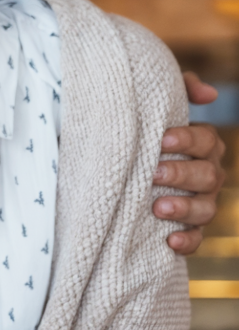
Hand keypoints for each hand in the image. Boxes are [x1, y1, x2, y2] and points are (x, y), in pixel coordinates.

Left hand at [155, 72, 225, 255]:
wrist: (120, 158)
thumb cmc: (142, 126)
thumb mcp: (155, 101)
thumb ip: (181, 88)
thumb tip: (208, 93)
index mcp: (203, 144)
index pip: (207, 140)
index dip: (188, 140)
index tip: (162, 139)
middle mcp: (207, 174)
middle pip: (208, 175)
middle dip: (181, 174)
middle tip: (154, 173)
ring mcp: (199, 202)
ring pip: (205, 208)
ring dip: (183, 208)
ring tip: (157, 207)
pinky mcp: (186, 227)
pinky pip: (195, 239)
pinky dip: (186, 241)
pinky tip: (169, 241)